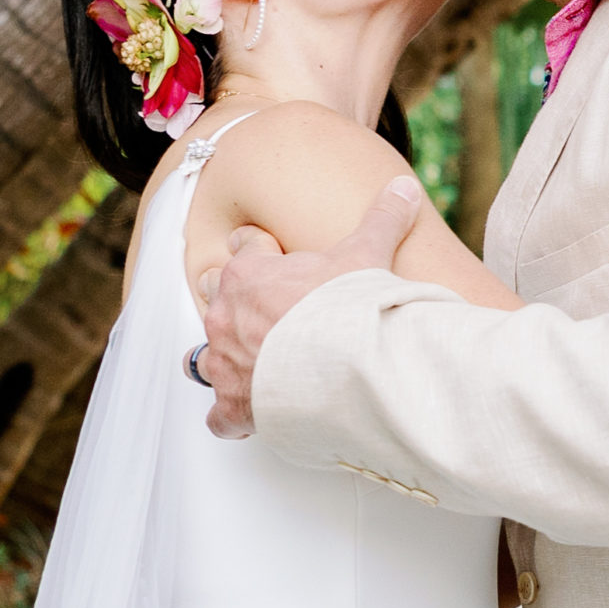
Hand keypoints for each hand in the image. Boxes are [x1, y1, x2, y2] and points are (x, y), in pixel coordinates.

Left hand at [196, 174, 425, 437]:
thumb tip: (405, 187)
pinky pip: (220, 416)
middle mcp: (228, 314)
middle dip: (234, 297)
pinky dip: (231, 418)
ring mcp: (227, 361)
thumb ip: (382, 219)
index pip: (245, 246)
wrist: (346, 367)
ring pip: (203, 356)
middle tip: (262, 305)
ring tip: (243, 360)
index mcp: (251, 273)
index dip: (260, 248)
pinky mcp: (236, 405)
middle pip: (215, 294)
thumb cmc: (349, 307)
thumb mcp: (368, 254)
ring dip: (221, 356)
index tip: (270, 249)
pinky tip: (246, 420)